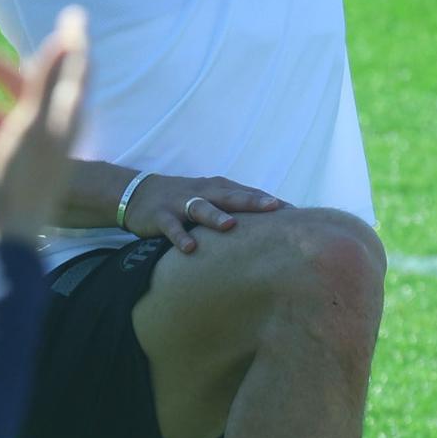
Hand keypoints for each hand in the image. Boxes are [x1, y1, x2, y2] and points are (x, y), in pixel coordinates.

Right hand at [0, 10, 88, 246]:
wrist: (8, 235)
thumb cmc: (23, 180)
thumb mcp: (35, 123)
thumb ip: (48, 80)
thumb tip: (70, 38)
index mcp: (60, 116)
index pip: (65, 67)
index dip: (65, 39)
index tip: (69, 13)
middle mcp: (46, 126)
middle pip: (14, 83)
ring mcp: (24, 143)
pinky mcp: (5, 158)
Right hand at [122, 174, 285, 254]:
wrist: (140, 193)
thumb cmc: (186, 199)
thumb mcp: (213, 199)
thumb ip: (237, 210)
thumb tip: (273, 229)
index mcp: (219, 188)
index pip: (249, 194)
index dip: (271, 203)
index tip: (296, 214)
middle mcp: (204, 192)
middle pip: (231, 196)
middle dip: (252, 202)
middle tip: (274, 208)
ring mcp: (182, 203)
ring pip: (201, 207)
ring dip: (215, 216)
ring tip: (230, 226)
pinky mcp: (161, 215)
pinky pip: (172, 227)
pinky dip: (180, 237)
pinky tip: (190, 249)